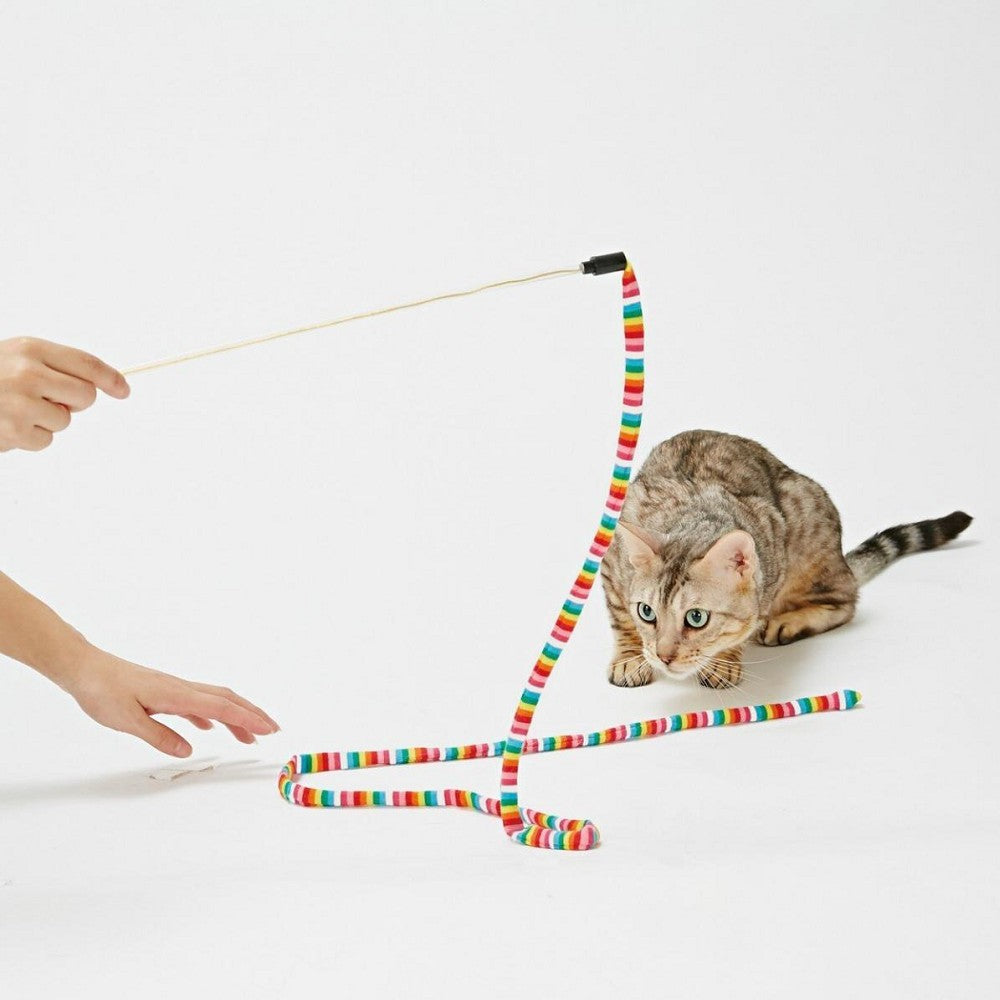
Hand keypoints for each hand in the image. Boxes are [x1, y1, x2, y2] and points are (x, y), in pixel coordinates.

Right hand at [0, 337, 129, 451]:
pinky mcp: (15, 430)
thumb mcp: (16, 357)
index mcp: (30, 349)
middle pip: (86, 395)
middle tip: (44, 399)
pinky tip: (7, 423)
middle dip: (73, 402)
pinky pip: (45, 441)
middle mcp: (28, 373)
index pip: (85, 363)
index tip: (124, 390)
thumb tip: (95, 384)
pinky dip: (29, 438)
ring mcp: (22, 403)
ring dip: (45, 421)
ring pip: (65, 420)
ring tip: (15, 410)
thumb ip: (52, 366)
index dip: (110, 378)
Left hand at [66, 647, 279, 757]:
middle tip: (273, 729)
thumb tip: (188, 750)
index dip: (247, 719)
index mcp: (177, 694)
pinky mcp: (164, 692)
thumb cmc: (102, 691)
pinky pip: (197, 703)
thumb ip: (159, 736)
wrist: (85, 668)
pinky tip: (209, 728)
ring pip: (214, 700)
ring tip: (249, 734)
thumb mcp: (127, 720)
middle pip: (227, 699)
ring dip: (236, 715)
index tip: (268, 729)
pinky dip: (212, 715)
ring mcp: (174, 688)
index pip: (221, 708)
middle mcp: (181, 688)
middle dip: (252, 714)